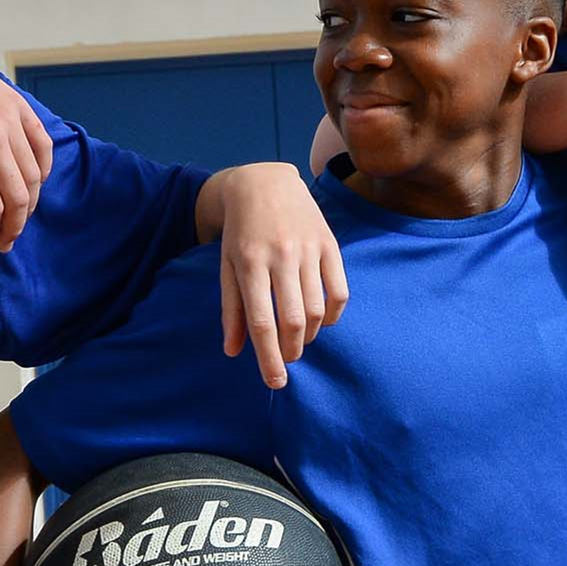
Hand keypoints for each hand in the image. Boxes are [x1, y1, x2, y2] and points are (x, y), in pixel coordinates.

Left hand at [0, 65, 54, 250]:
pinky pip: (44, 147)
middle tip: (7, 239)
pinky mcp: (22, 108)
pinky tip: (33, 184)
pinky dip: (43, 170)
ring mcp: (12, 122)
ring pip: (36, 176)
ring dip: (31, 203)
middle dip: (15, 226)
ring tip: (19, 216)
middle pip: (19, 197)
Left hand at [210, 163, 346, 387]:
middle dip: (291, 350)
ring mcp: (309, 248)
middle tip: (286, 360)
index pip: (262, 322)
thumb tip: (234, 352)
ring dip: (310, 336)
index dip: (268, 357)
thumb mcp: (227, 267)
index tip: (274, 382)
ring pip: (317, 309)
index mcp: (249, 262)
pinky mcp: (329, 243)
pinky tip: (321, 321)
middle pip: (293, 320)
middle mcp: (281, 255)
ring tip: (299, 339)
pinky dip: (333, 315)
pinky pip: (339, 291)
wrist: (264, 183)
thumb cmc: (240, 232)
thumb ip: (232, 310)